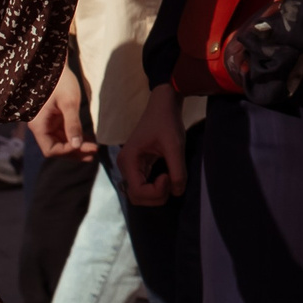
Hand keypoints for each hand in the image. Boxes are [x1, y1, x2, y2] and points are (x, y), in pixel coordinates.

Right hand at [30, 64, 98, 158]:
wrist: (56, 66)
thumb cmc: (61, 82)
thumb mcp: (69, 103)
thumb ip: (72, 125)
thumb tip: (77, 146)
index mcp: (39, 125)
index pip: (51, 149)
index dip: (68, 151)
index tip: (86, 146)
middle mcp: (41, 127)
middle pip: (56, 148)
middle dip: (75, 152)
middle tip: (94, 151)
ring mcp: (47, 123)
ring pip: (61, 142)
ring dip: (76, 146)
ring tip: (93, 148)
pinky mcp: (54, 119)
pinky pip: (63, 133)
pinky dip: (74, 137)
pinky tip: (88, 139)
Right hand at [120, 82, 186, 204]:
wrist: (163, 105)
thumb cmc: (167, 122)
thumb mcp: (175, 146)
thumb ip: (178, 171)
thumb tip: (177, 192)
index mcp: (128, 160)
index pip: (137, 192)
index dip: (156, 191)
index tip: (169, 176)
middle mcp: (125, 165)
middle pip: (136, 197)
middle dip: (156, 196)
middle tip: (171, 179)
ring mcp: (130, 167)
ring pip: (139, 194)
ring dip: (156, 194)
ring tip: (169, 177)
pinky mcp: (137, 166)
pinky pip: (143, 186)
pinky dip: (155, 188)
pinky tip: (166, 176)